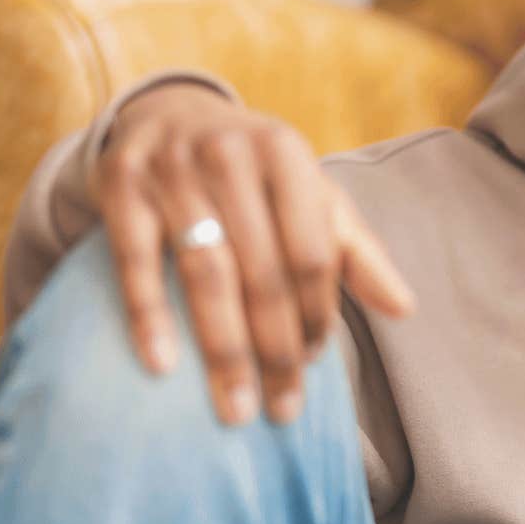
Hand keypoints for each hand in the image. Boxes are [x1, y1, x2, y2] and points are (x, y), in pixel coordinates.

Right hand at [92, 82, 414, 424]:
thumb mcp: (311, 196)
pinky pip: (135, 260)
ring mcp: (171, 167)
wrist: (166, 114)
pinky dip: (149, 314)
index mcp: (288, 155)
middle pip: (263, 270)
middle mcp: (231, 154)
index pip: (312, 252)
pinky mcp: (120, 183)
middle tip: (282, 409)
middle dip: (276, 349)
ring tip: (237, 408)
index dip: (317, 313)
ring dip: (223, 348)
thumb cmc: (254, 172)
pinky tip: (163, 367)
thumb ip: (356, 252)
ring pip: (206, 272)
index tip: (314, 365)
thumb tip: (404, 309)